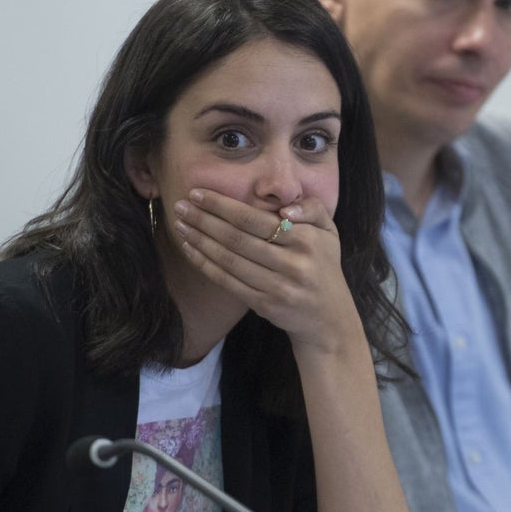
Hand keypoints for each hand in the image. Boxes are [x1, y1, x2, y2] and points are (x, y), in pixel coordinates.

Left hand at [172, 189, 363, 351]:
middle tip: (180, 206)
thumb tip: (285, 208)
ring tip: (180, 224)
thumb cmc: (324, 266)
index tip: (198, 194)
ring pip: (228, 259)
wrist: (328, 317)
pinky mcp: (264, 304)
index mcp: (306, 240)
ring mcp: (277, 286)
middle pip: (237, 237)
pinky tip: (190, 249)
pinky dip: (205, 264)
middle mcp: (292, 263)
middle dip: (204, 219)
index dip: (222, 205)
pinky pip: (227, 281)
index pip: (255, 219)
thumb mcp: (330, 233)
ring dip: (200, 240)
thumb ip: (312, 209)